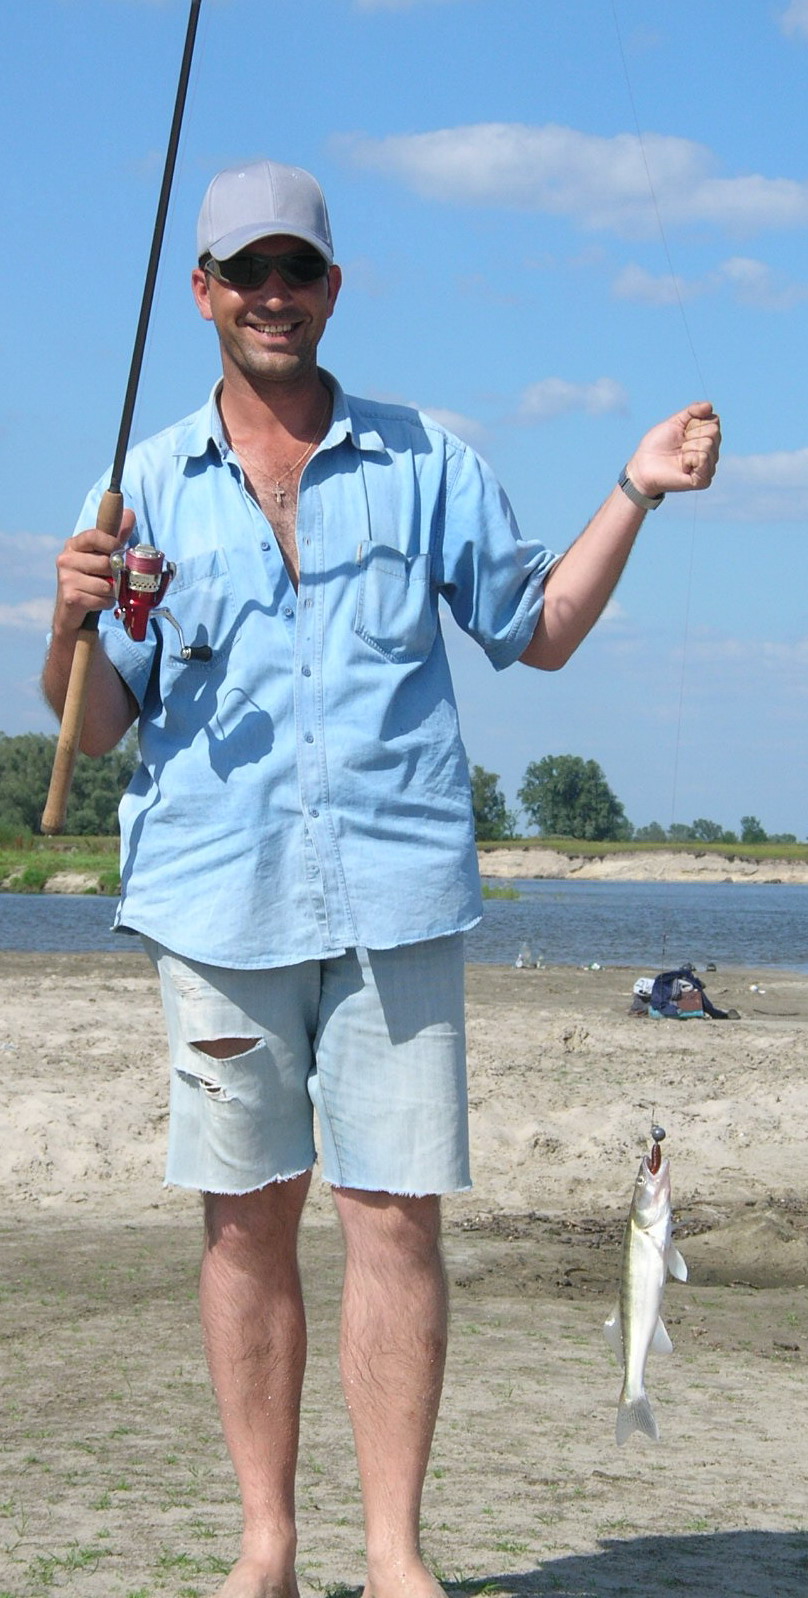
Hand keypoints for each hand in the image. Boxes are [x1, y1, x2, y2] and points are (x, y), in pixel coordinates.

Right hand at [53, 509, 135, 632]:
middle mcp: (66, 559)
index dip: (112, 544)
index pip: (95, 535)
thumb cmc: (89, 578)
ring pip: (106, 585)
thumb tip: (130, 513)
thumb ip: (116, 536)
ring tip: (103, 591)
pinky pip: (102, 599)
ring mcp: (66, 578)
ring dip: (112, 591)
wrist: (70, 608)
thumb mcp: (101, 554)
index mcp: (74, 544)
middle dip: (115, 574)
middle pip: (106, 563)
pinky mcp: (71, 597)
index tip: (118, 552)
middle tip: (111, 578)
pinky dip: (106, 603)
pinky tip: (97, 601)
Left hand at [625, 401, 720, 498]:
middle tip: (680, 446)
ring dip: (689, 448)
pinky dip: (689, 459)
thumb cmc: (657, 444)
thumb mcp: (675, 422)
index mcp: (706, 437)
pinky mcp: (703, 480)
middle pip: (713, 432)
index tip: (682, 432)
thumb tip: (709, 406)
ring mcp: (708, 467)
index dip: (695, 423)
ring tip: (680, 457)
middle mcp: (711, 452)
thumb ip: (692, 411)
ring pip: (708, 445)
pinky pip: (703, 459)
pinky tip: (682, 466)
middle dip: (692, 435)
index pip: (714, 421)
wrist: (643, 465)